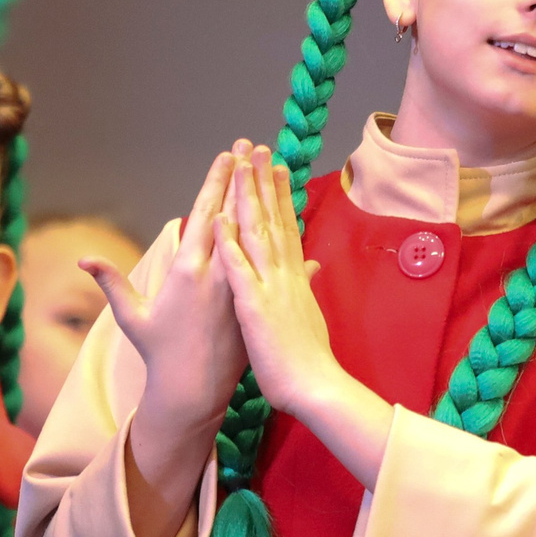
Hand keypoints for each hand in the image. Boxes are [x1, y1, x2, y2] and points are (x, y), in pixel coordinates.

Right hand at [87, 150, 249, 536]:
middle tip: (252, 147)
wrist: (194, 390)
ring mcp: (242, 287)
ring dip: (267, 198)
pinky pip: (274, 263)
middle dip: (243, 178)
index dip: (217, 182)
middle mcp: (218, 275)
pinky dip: (284, 236)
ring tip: (275, 168)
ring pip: (260, 234)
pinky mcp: (256, 302)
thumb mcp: (132, 317)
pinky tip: (292, 216)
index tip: (227, 155)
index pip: (206, 214)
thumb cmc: (160, 352)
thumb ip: (113, 283)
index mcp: (187, 271)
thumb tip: (85, 259)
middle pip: (236, 215)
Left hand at [211, 143, 345, 418]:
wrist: (316, 388)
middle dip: (263, 182)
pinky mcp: (254, 307)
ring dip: (247, 199)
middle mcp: (284, 274)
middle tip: (258, 148)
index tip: (275, 166)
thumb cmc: (309, 358)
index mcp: (294, 276)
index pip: (285, 226)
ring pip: (256, 235)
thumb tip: (314, 265)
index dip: (279, 195)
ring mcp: (270, 287)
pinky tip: (219, 221)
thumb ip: (308, 285)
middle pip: (271, 219)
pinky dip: (229, 245)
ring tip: (240, 166)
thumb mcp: (311, 314)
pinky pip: (238, 271)